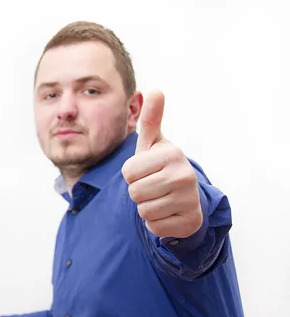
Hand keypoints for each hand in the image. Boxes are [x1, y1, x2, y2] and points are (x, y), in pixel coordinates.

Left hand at [121, 90, 201, 237]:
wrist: (185, 198)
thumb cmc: (161, 167)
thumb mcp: (154, 145)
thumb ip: (151, 120)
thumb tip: (155, 90)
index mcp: (172, 153)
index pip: (128, 172)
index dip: (132, 174)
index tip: (146, 171)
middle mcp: (184, 174)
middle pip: (134, 192)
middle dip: (138, 192)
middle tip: (153, 186)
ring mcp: (189, 199)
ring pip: (143, 211)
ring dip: (147, 208)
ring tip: (161, 199)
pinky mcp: (188, 221)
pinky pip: (154, 227)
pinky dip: (156, 223)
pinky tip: (167, 213)